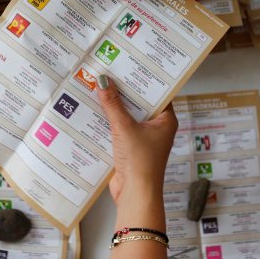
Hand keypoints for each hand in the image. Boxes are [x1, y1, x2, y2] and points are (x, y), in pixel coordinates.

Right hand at [96, 75, 176, 205]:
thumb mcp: (125, 128)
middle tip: (110, 73)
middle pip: (139, 103)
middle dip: (124, 92)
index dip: (143, 79)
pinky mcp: (129, 148)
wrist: (135, 194)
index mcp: (165, 120)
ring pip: (127, 116)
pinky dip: (108, 122)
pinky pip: (118, 129)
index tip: (130, 65)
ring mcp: (142, 138)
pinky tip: (94, 111)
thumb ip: (113, 105)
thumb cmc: (141, 162)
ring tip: (98, 87)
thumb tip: (104, 82)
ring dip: (114, 107)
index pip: (157, 93)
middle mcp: (156, 128)